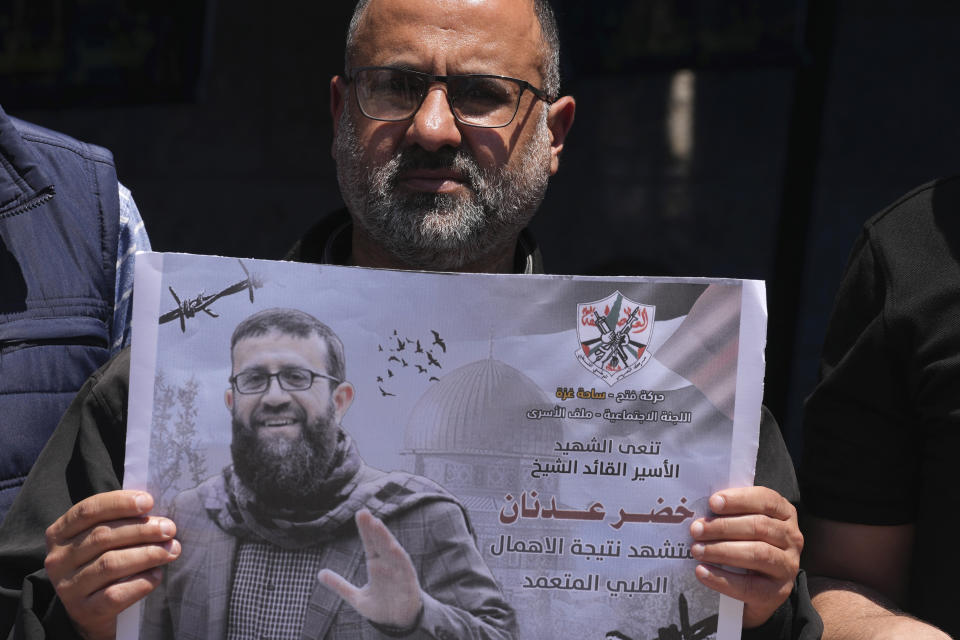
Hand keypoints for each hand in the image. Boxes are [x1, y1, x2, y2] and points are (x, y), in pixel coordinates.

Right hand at [44, 490, 179, 639]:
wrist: (92, 611)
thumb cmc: (105, 562)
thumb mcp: (104, 539)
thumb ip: (121, 522)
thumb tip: (158, 516)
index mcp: (60, 533)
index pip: (88, 510)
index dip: (120, 503)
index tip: (149, 502)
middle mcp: (58, 559)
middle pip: (102, 536)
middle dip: (142, 530)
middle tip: (169, 529)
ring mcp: (68, 587)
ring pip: (110, 564)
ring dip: (147, 554)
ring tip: (171, 550)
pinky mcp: (84, 610)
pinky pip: (116, 593)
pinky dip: (141, 581)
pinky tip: (157, 574)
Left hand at [318, 509, 421, 628]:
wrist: (398, 624)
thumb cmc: (380, 606)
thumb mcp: (356, 597)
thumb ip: (339, 585)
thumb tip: (319, 573)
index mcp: (376, 564)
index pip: (370, 543)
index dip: (365, 529)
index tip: (360, 513)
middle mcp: (388, 564)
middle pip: (379, 542)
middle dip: (373, 528)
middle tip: (364, 513)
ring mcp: (398, 571)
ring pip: (392, 550)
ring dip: (385, 537)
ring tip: (376, 524)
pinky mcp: (408, 582)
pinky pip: (404, 568)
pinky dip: (399, 558)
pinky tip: (392, 548)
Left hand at [689, 486, 801, 628]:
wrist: (759, 588)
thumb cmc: (747, 545)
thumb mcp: (744, 525)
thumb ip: (730, 514)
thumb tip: (700, 510)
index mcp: (784, 513)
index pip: (766, 500)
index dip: (739, 499)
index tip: (713, 502)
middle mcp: (792, 537)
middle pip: (759, 527)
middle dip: (723, 527)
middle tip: (696, 529)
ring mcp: (788, 565)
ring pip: (757, 553)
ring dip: (721, 550)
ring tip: (697, 550)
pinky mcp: (778, 592)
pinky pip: (749, 585)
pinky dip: (722, 579)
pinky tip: (702, 571)